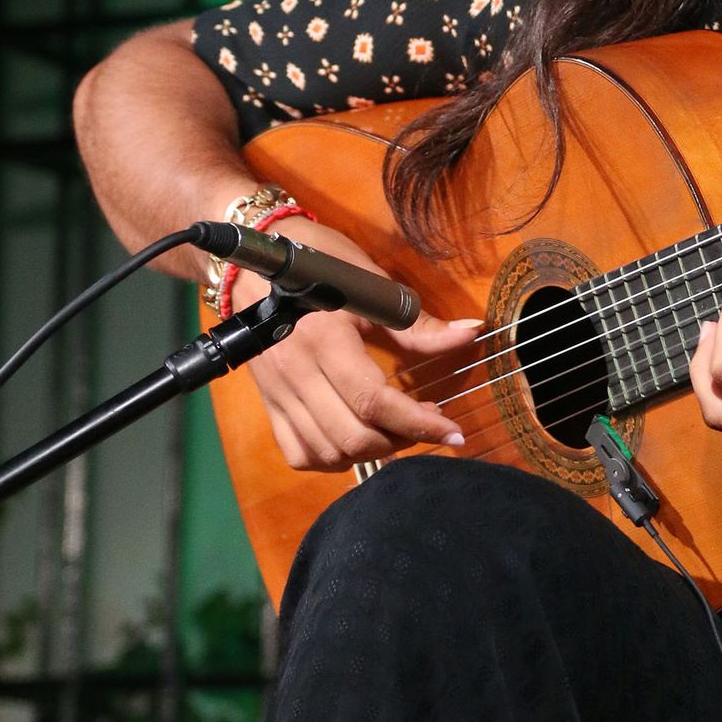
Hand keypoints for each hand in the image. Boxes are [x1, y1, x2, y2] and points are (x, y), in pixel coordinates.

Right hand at [233, 224, 482, 471]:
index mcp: (326, 340)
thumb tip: (471, 333)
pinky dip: (332, 458)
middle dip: (401, 440)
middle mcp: (297, 374)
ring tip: (395, 430)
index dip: (421, 424)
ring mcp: (279, 393)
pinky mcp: (269, 404)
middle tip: (425, 421)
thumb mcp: (371, 284)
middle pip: (354, 437)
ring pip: (328, 452)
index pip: (375, 402)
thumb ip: (419, 324)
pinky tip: (354, 439)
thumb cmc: (318, 263)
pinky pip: (299, 453)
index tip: (455, 433)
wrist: (250, 264)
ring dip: (370, 452)